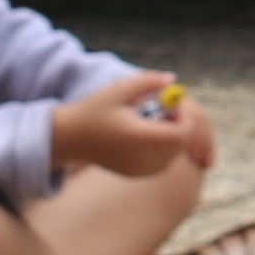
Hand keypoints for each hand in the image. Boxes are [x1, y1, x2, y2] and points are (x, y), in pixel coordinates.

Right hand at [51, 78, 199, 178]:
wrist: (70, 138)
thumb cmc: (95, 111)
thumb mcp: (119, 90)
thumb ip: (148, 81)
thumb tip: (171, 79)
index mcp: (139, 138)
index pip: (181, 135)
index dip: (184, 119)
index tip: (172, 106)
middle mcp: (141, 158)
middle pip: (179, 146)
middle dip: (179, 126)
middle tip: (161, 113)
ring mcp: (139, 170)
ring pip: (173, 155)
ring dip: (171, 138)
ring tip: (147, 125)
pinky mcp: (135, 175)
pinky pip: (162, 163)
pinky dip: (162, 149)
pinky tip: (142, 138)